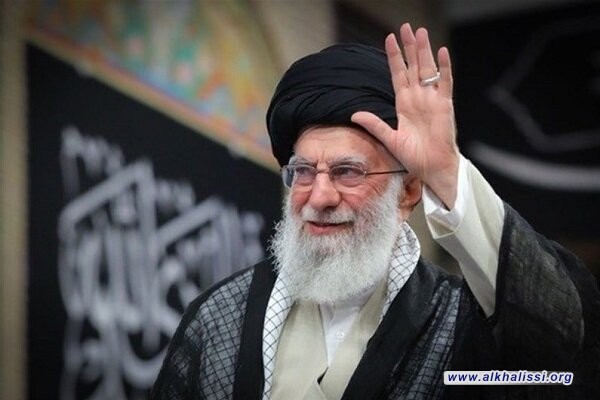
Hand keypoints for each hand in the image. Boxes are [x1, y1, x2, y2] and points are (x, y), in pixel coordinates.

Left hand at [351, 23, 459, 208]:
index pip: (398, 74)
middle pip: (413, 66)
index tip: (389, 38)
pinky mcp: (444, 106)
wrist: (432, 168)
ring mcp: (432, 100)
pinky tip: (442, 52)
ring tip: (421, 32)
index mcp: (404, 104)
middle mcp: (418, 98)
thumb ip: (374, 124)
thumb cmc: (413, 157)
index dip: (394, 57)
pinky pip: (445, 83)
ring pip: (428, 69)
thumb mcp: (389, 138)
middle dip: (410, 47)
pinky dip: (444, 67)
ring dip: (424, 51)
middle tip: (406, 27)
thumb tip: (354, 114)